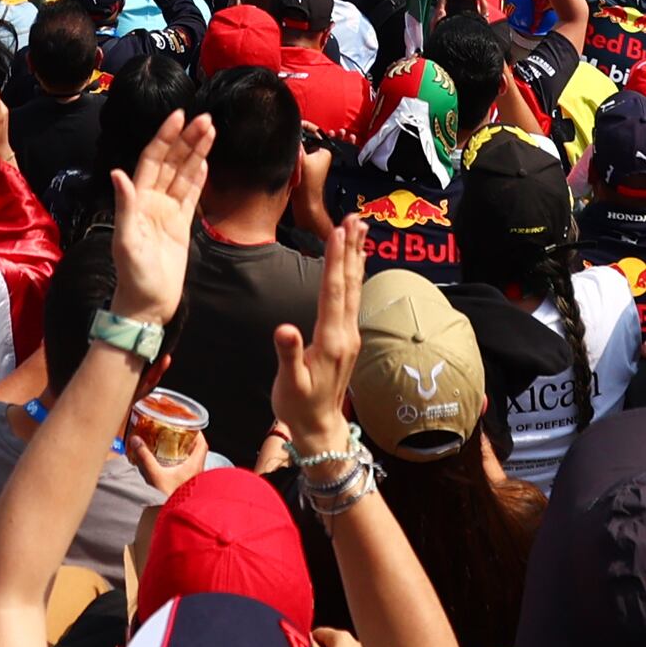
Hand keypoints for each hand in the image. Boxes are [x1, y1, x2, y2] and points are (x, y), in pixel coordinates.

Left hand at [107, 111, 210, 332]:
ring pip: (183, 174)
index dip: (164, 137)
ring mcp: (167, 212)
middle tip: (205, 118)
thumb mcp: (126, 241)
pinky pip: (191, 195)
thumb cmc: (133, 276)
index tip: (178, 116)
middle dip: (187, 139)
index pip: (153, 159)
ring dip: (196, 152)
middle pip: (172, 162)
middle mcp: (152, 201)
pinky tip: (205, 161)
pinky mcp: (181, 225)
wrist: (147, 305)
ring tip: (211, 130)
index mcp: (138, 200)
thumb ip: (125, 206)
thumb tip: (118, 173)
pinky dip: (198, 177)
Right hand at [270, 209, 369, 458]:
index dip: (336, 260)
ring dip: (356, 258)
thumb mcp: (289, 383)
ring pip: (354, 289)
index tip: (339, 231)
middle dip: (352, 249)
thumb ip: (288, 354)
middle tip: (356, 217)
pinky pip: (352, 299)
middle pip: (350, 283)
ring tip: (361, 230)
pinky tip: (355, 265)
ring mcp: (349, 336)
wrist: (320, 429)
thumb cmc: (299, 407)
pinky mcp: (347, 340)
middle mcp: (346, 334)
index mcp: (331, 340)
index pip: (333, 292)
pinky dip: (353, 276)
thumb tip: (285, 328)